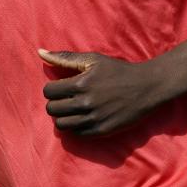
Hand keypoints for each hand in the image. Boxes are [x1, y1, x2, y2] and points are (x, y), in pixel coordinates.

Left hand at [39, 48, 160, 136]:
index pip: (48, 92)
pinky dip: (75, 127)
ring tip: (71, 109)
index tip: (60, 88)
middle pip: (52, 110)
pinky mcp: (102, 131)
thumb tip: (40, 52)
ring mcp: (94, 119)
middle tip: (65, 99)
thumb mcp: (92, 60)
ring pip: (62, 125)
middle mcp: (85, 103)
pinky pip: (77, 134)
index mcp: (80, 84)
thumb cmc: (117, 71)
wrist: (146, 87)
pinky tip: (82, 117)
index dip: (51, 89)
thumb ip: (64, 57)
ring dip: (63, 117)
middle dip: (55, 103)